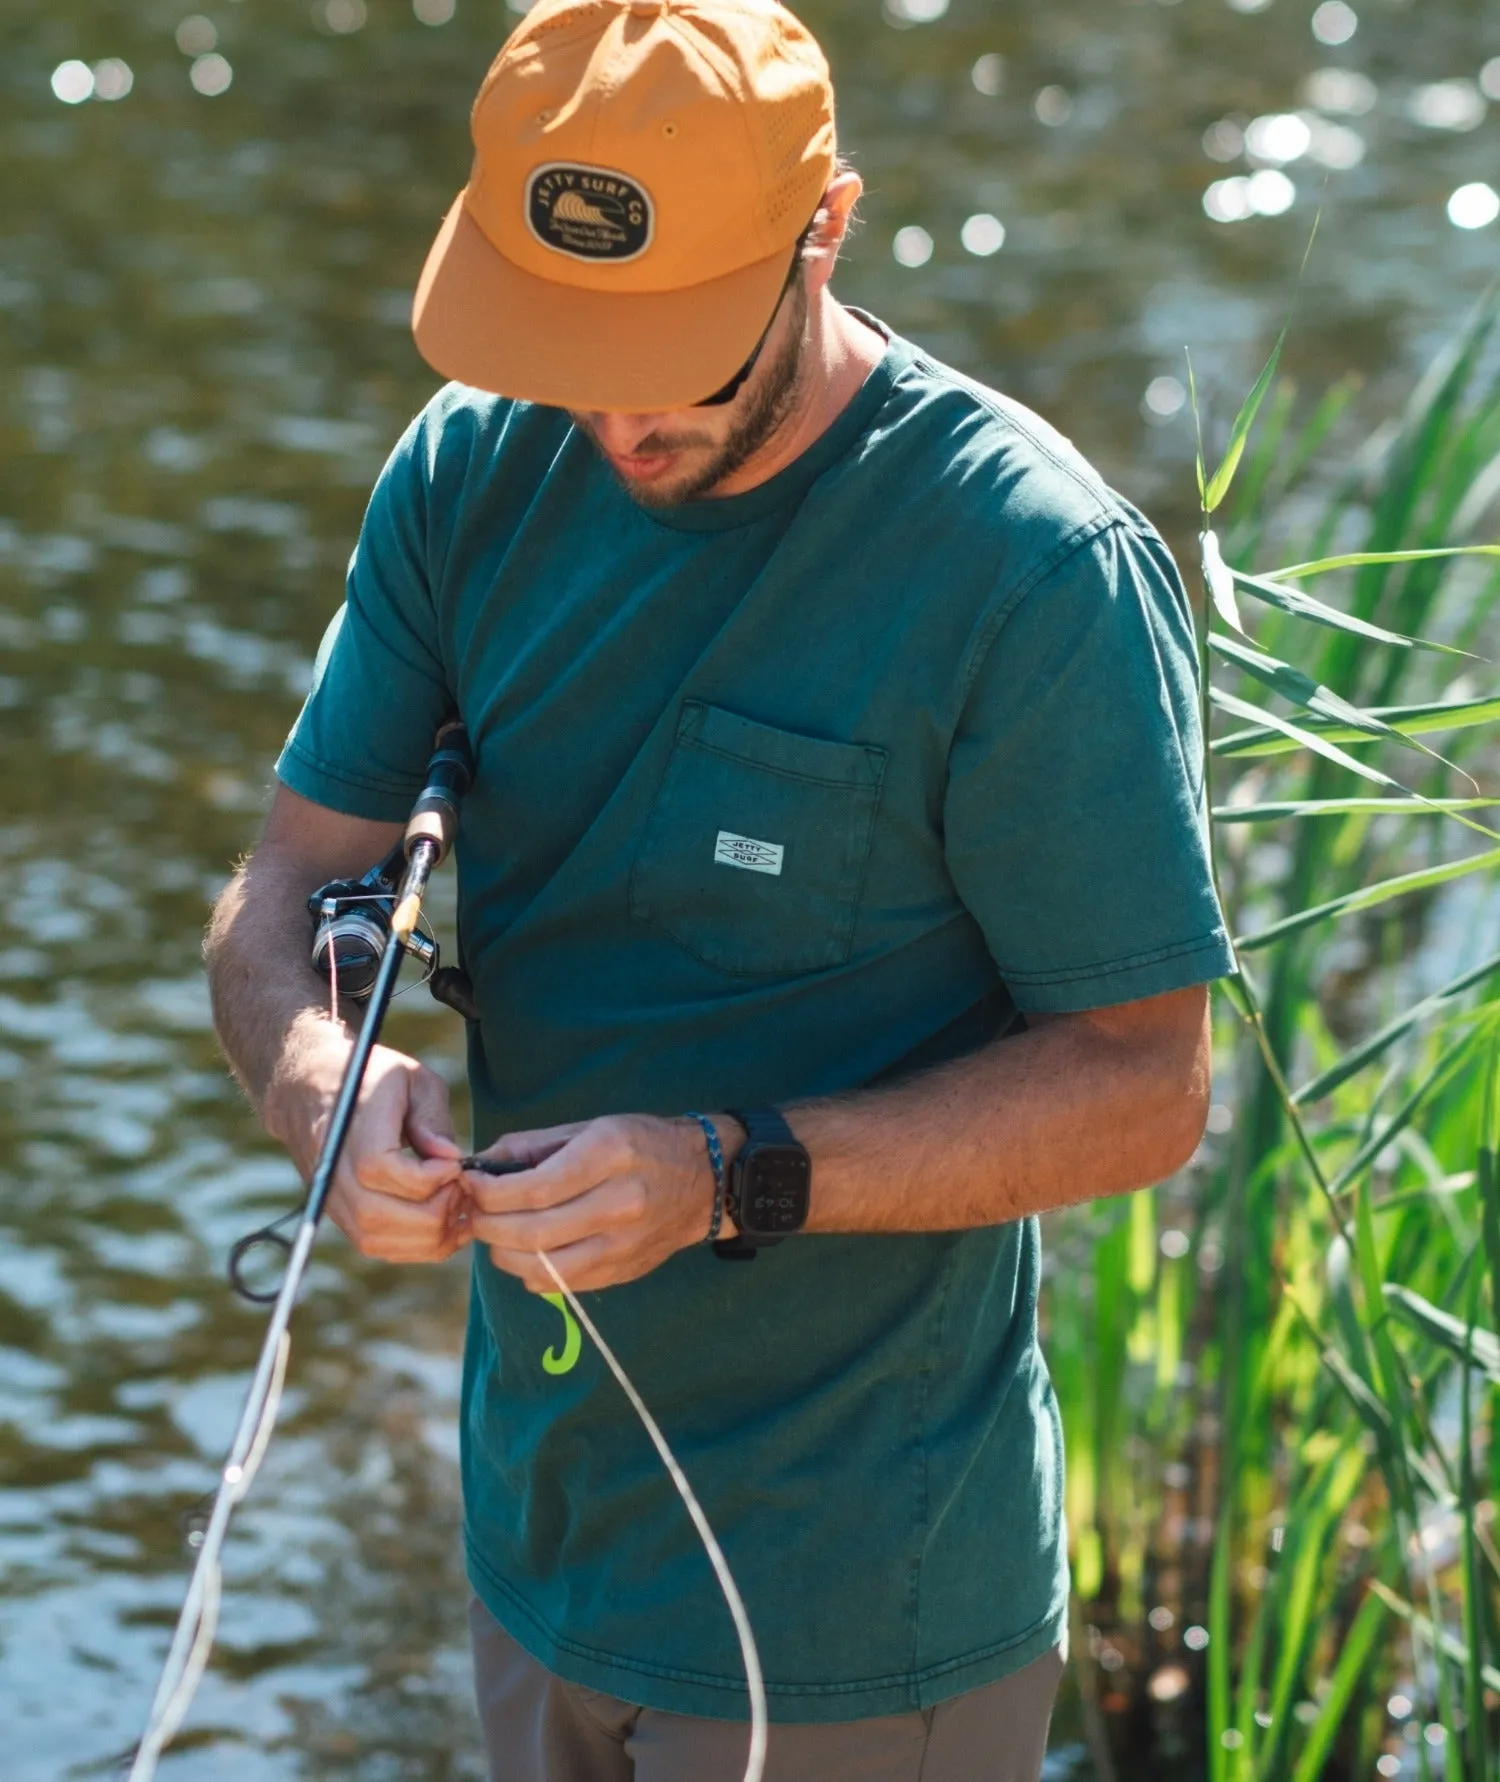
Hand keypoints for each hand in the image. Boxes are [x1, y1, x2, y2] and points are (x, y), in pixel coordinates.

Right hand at [263, 1015, 468, 1264]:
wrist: (312, 1090)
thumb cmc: (372, 1078)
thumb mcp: (412, 1078)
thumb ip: (432, 1118)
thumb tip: (450, 1159)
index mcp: (350, 1128)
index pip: (382, 1170)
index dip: (429, 1178)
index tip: (456, 1166)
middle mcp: (331, 1168)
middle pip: (378, 1215)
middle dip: (434, 1212)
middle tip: (463, 1191)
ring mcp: (330, 1196)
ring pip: (376, 1239)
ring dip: (426, 1237)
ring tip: (457, 1210)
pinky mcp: (337, 1214)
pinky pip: (374, 1246)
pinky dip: (412, 1246)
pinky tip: (441, 1225)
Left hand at [461, 1113, 716, 1291]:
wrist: (705, 1181)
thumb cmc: (641, 1144)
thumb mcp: (590, 1127)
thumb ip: (531, 1146)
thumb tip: (480, 1165)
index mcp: (609, 1156)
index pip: (533, 1190)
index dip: (488, 1192)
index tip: (470, 1184)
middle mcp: (619, 1204)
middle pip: (531, 1232)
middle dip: (488, 1225)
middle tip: (474, 1212)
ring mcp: (622, 1244)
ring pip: (541, 1267)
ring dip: (502, 1254)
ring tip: (495, 1233)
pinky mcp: (621, 1272)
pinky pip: (560, 1283)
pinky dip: (529, 1272)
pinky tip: (525, 1251)